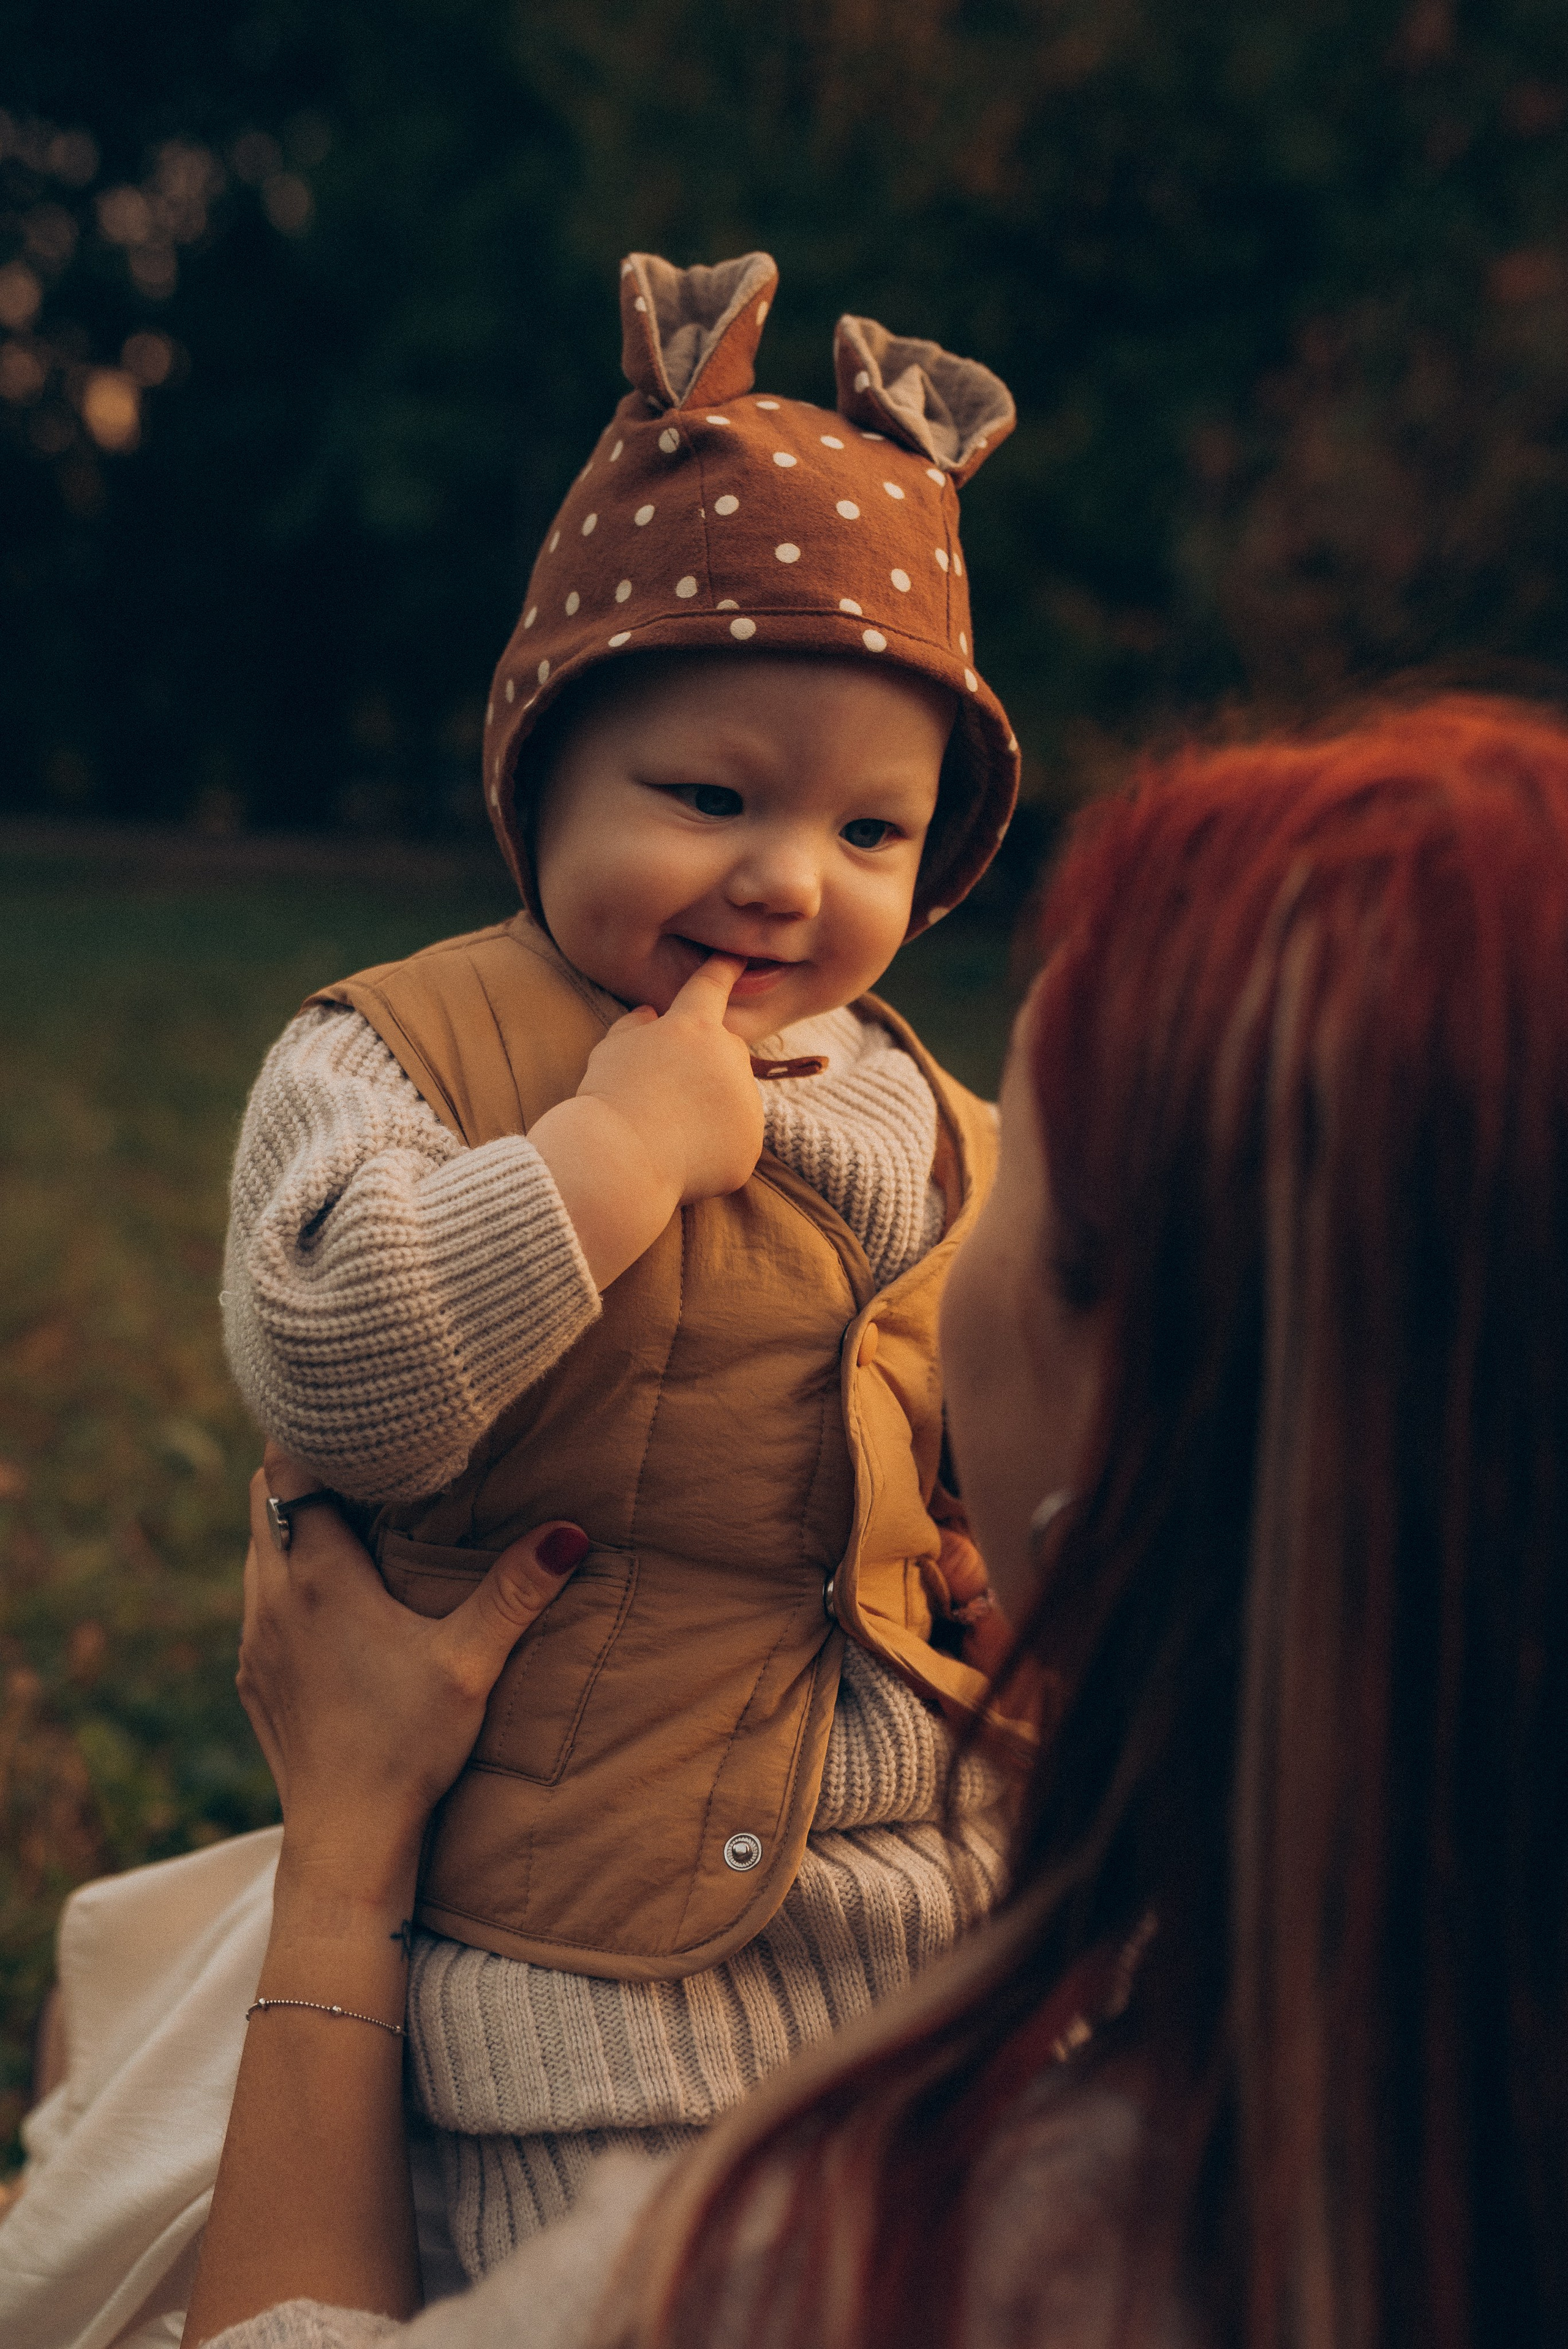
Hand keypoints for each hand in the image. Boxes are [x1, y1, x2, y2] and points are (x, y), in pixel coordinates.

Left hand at [239, 1446, 588, 1888]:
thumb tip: (569, 1532)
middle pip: (262, 1495)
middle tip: (361, 1449)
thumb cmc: (406, 1747)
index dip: (315, 1434)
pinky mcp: (252, 1675)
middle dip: (304, 1467)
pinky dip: (285, 1573)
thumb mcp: (469, 1664)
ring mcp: (254, 1639)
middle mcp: (271, 1597)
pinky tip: (332, 1594)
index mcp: (317, 1577)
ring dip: (293, 1521)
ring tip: (350, 1510)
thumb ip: (515, 1592)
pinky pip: (258, 1597)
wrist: (345, 1839)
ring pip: (257, 1547)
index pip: (288, 1469)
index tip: (356, 1416)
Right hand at [579, 953, 763, 1199]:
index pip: (711, 986)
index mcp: (694, 1026)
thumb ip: (633, 1027)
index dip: (723, 969)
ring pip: (733, 1099)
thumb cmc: (607, 1099)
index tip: (738, 957)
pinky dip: (714, 1150)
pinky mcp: (750, 1143)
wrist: (618, 1161)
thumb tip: (649, 1015)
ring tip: (668, 1132)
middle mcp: (730, 1056)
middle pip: (726, 1052)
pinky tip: (680, 1159)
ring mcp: (746, 1101)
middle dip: (705, 1066)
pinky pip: (734, 1142)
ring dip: (710, 1109)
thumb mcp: (610, 1051)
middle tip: (666, 1095)